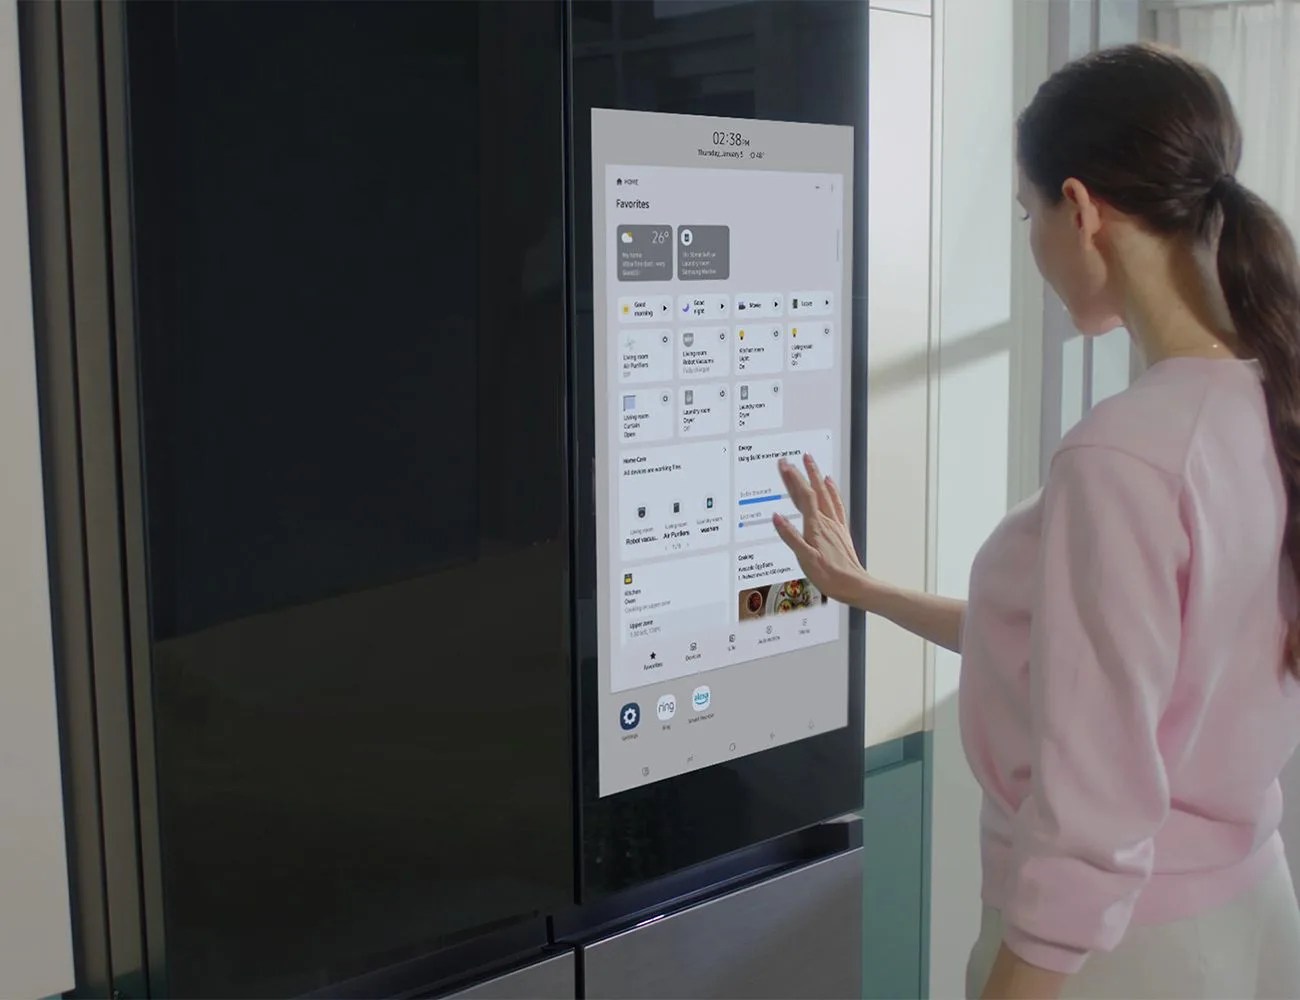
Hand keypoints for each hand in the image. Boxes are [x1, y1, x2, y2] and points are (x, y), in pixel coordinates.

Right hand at [771, 454, 869, 605]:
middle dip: (801, 473)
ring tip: (810, 462)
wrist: (854, 585)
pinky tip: (829, 485)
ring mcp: (835, 525)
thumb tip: (777, 517)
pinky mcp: (840, 530)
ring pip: (825, 494)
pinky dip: (831, 491)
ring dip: (816, 476)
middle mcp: (826, 522)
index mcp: (816, 527)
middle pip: (813, 491)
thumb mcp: (805, 559)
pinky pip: (836, 505)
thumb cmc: (830, 576)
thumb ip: (790, 537)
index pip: (803, 496)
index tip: (783, 465)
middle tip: (792, 459)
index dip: (793, 479)